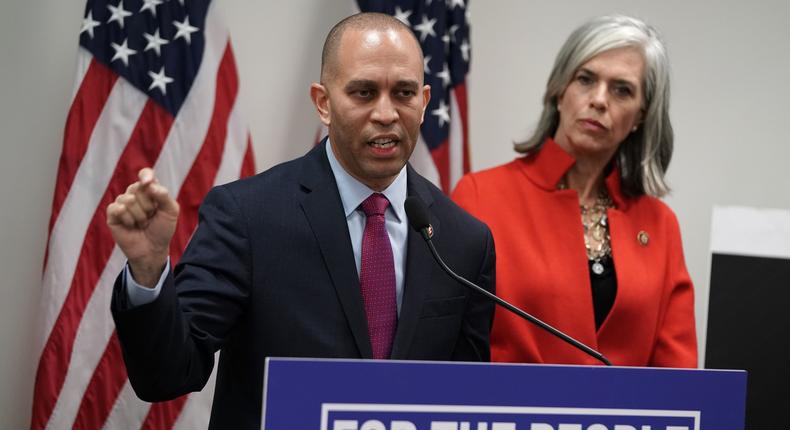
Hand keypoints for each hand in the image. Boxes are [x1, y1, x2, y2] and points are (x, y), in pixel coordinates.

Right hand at [106, 168, 178, 286]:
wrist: (153, 249)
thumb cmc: (162, 229)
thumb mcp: (171, 211)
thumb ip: (164, 195)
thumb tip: (149, 184)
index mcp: (150, 190)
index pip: (145, 174)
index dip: (145, 176)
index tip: (148, 182)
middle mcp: (135, 194)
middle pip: (137, 188)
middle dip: (148, 205)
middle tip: (150, 216)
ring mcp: (122, 203)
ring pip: (128, 199)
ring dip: (139, 215)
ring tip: (141, 223)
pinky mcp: (112, 214)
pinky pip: (117, 208)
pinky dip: (127, 219)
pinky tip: (131, 226)